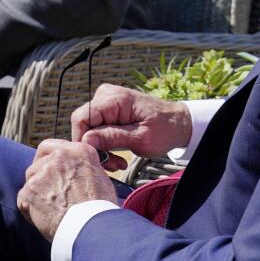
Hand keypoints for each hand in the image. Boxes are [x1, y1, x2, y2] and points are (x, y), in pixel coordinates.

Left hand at [17, 139, 116, 240]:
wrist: (92, 227)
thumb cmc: (99, 209)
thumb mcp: (100, 178)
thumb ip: (83, 168)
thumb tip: (76, 172)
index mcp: (79, 151)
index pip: (52, 146)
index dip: (47, 159)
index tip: (48, 168)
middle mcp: (60, 157)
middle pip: (38, 163)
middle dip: (40, 177)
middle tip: (48, 192)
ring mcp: (43, 173)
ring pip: (31, 180)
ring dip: (37, 192)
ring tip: (50, 209)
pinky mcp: (30, 191)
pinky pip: (23, 198)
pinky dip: (30, 209)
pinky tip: (43, 218)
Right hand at [70, 84, 191, 170]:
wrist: (178, 123)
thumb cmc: (165, 129)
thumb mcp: (140, 138)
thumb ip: (112, 138)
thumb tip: (86, 140)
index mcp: (115, 98)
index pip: (81, 118)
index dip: (83, 141)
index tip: (98, 159)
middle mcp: (106, 95)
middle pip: (83, 125)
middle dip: (94, 148)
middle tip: (112, 165)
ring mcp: (106, 102)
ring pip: (89, 130)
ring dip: (101, 149)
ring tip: (118, 163)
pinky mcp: (109, 112)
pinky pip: (97, 130)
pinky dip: (105, 145)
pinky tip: (118, 157)